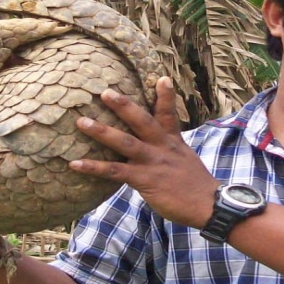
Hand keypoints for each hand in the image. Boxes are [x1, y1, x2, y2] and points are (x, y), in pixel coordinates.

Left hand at [69, 77, 218, 227]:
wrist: (208, 206)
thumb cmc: (195, 186)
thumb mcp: (186, 159)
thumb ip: (171, 148)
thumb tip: (159, 144)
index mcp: (173, 141)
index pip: (168, 114)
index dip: (166, 95)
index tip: (161, 78)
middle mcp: (162, 147)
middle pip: (142, 121)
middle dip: (124, 105)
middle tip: (105, 92)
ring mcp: (152, 162)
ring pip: (125, 142)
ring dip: (102, 131)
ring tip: (82, 122)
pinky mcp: (144, 179)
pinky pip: (114, 171)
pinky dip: (94, 167)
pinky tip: (75, 164)